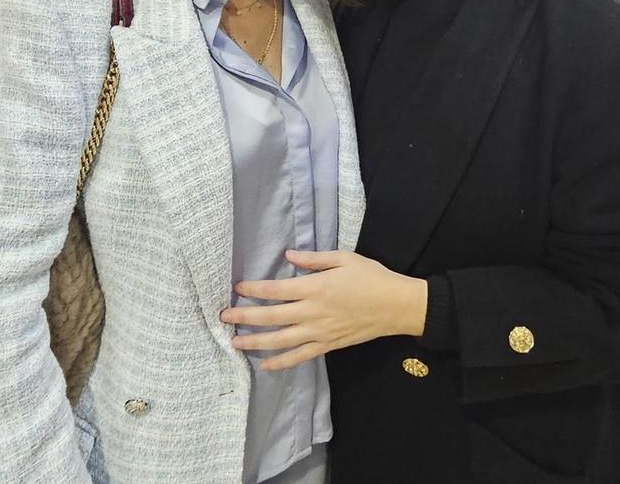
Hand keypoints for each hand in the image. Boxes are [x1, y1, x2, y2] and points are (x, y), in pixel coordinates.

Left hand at [221, 250, 426, 371]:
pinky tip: (264, 365)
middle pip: (271, 317)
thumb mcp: (344, 258)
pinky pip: (299, 357)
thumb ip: (313, 259)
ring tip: (234, 342)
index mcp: (315, 288)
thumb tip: (288, 255)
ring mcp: (319, 332)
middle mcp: (312, 312)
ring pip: (280, 341)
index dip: (254, 289)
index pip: (276, 289)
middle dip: (244, 317)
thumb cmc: (371, 277)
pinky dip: (280, 363)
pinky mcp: (327, 345)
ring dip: (255, 342)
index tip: (238, 288)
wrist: (396, 306)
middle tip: (223, 317)